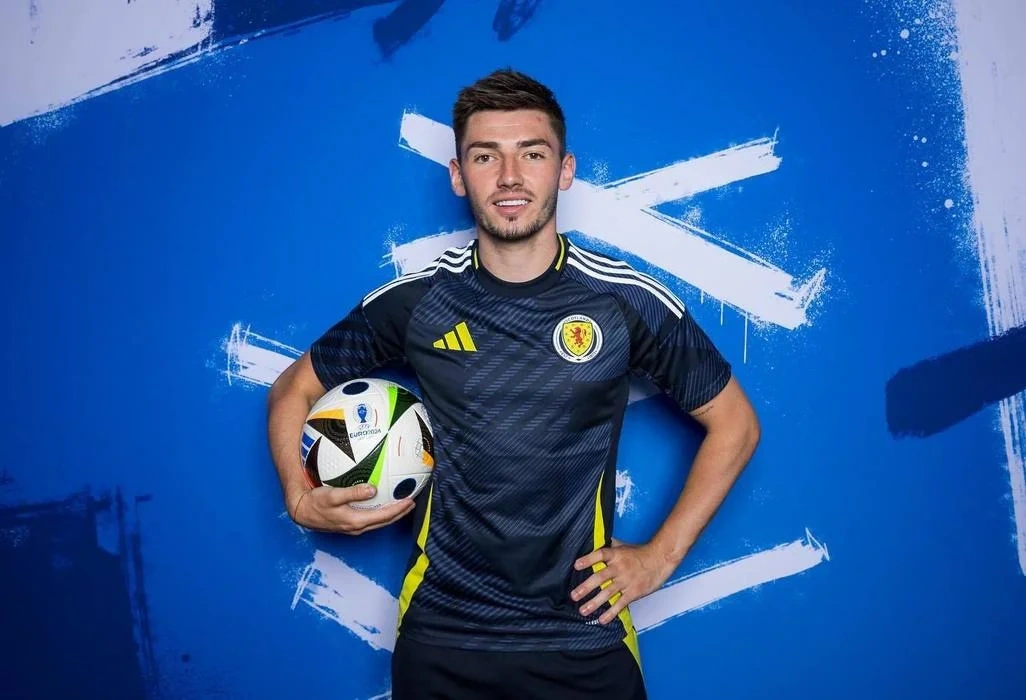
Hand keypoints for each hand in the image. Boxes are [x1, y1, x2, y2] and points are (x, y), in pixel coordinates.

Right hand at [290, 484, 414, 534]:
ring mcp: (353, 527)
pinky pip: (370, 519)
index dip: (398, 510)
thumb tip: (372, 489)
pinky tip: (382, 504)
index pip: (383, 516)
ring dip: (391, 514)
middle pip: (384, 521)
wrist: (301, 512)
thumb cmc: (316, 502)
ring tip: (402, 505)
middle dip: (399, 513)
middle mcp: (357, 527)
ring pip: (378, 522)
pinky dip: (380, 514)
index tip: (410, 501)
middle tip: (412, 503)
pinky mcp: (349, 524)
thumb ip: (353, 493)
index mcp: (356, 521)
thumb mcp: (333, 495)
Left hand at [570, 542, 676, 624]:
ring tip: (583, 610)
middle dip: (586, 587)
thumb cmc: (639, 553)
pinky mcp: (634, 592)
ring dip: (594, 603)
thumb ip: (609, 547)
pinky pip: (621, 603)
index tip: (576, 565)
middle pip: (600, 577)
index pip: (600, 555)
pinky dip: (611, 612)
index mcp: (616, 555)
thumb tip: (595, 541)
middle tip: (574, 595)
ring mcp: (626, 581)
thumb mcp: (623, 546)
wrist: (660, 560)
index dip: (588, 559)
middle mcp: (619, 568)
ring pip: (608, 593)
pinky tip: (602, 619)